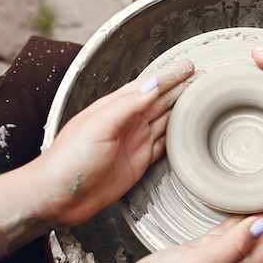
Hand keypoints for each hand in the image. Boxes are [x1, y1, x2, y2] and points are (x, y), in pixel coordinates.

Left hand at [38, 60, 197, 226]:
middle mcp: (127, 122)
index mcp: (115, 108)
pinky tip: (188, 132)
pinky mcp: (138, 162)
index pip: (149, 86)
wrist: (59, 195)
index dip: (170, 76)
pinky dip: (178, 138)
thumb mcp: (98, 125)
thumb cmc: (69, 159)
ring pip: (166, 121)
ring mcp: (134, 142)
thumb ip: (126, 105)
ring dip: (183, 110)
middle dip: (182, 89)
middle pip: (162, 101)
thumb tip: (152, 85)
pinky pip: (164, 146)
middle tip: (204, 80)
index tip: (188, 67)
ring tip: (202, 100)